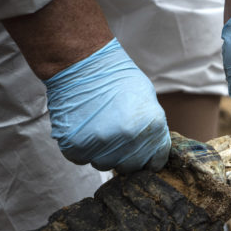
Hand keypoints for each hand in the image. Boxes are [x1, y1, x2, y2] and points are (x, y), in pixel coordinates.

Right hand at [43, 38, 170, 172]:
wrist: (82, 63)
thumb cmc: (116, 77)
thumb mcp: (148, 99)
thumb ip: (152, 129)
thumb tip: (152, 149)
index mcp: (152, 127)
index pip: (155, 162)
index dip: (147, 159)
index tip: (139, 155)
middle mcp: (129, 139)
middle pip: (130, 167)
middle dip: (124, 156)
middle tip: (114, 137)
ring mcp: (102, 144)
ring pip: (103, 164)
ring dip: (100, 152)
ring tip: (97, 127)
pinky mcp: (75, 146)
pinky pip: (80, 158)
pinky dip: (80, 147)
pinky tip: (82, 128)